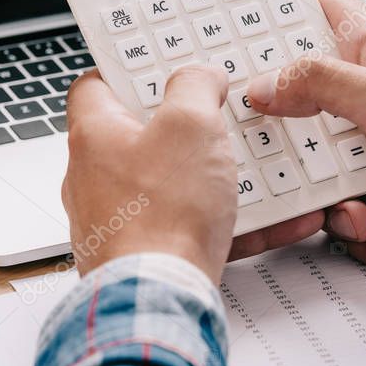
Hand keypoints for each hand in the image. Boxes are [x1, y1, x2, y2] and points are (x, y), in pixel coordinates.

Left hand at [63, 66, 236, 281]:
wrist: (159, 297)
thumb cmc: (163, 214)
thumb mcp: (190, 124)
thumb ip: (195, 87)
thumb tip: (200, 76)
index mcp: (95, 135)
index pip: (94, 85)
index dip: (128, 71)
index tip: (160, 68)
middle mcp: (94, 178)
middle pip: (136, 136)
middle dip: (181, 127)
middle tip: (215, 115)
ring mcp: (116, 219)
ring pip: (167, 184)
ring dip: (207, 176)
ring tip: (248, 170)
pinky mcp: (141, 253)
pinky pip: (187, 226)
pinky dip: (226, 222)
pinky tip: (271, 223)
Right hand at [229, 0, 365, 267]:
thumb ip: (320, 83)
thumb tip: (264, 83)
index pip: (311, 9)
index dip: (271, 12)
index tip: (229, 26)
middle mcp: (362, 92)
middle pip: (291, 94)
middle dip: (278, 128)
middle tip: (267, 143)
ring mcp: (363, 141)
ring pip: (304, 160)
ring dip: (321, 193)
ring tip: (351, 203)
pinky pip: (332, 204)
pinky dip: (353, 223)